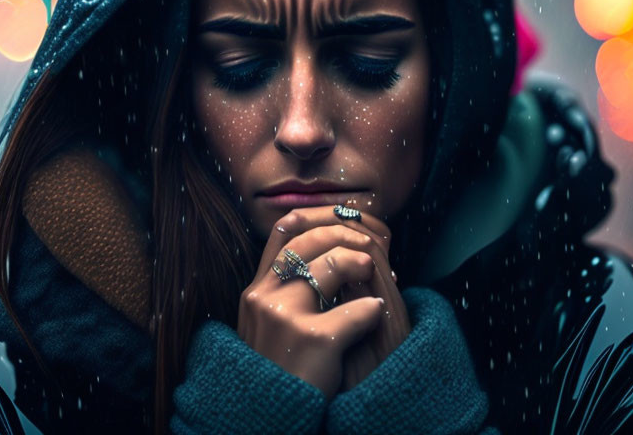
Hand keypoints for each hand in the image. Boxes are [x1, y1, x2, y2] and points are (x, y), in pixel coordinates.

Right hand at [237, 206, 406, 398]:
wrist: (266, 420)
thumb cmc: (278, 372)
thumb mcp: (267, 326)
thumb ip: (285, 292)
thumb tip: (329, 254)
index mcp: (255, 291)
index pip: (282, 232)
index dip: (317, 217)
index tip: (343, 218)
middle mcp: (264, 297)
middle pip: (309, 240)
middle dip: (344, 234)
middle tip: (368, 246)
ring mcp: (286, 317)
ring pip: (330, 265)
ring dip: (358, 262)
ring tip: (373, 271)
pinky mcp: (313, 339)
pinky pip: (355, 310)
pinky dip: (371, 309)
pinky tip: (376, 312)